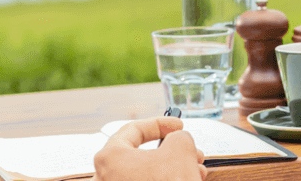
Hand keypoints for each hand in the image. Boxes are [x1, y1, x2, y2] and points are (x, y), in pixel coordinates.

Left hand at [92, 117, 206, 180]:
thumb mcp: (180, 150)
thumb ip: (179, 137)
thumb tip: (178, 141)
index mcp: (109, 157)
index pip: (133, 130)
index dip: (160, 124)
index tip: (177, 127)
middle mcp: (104, 178)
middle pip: (140, 156)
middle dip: (171, 152)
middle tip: (190, 151)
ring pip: (145, 176)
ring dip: (172, 170)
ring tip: (195, 171)